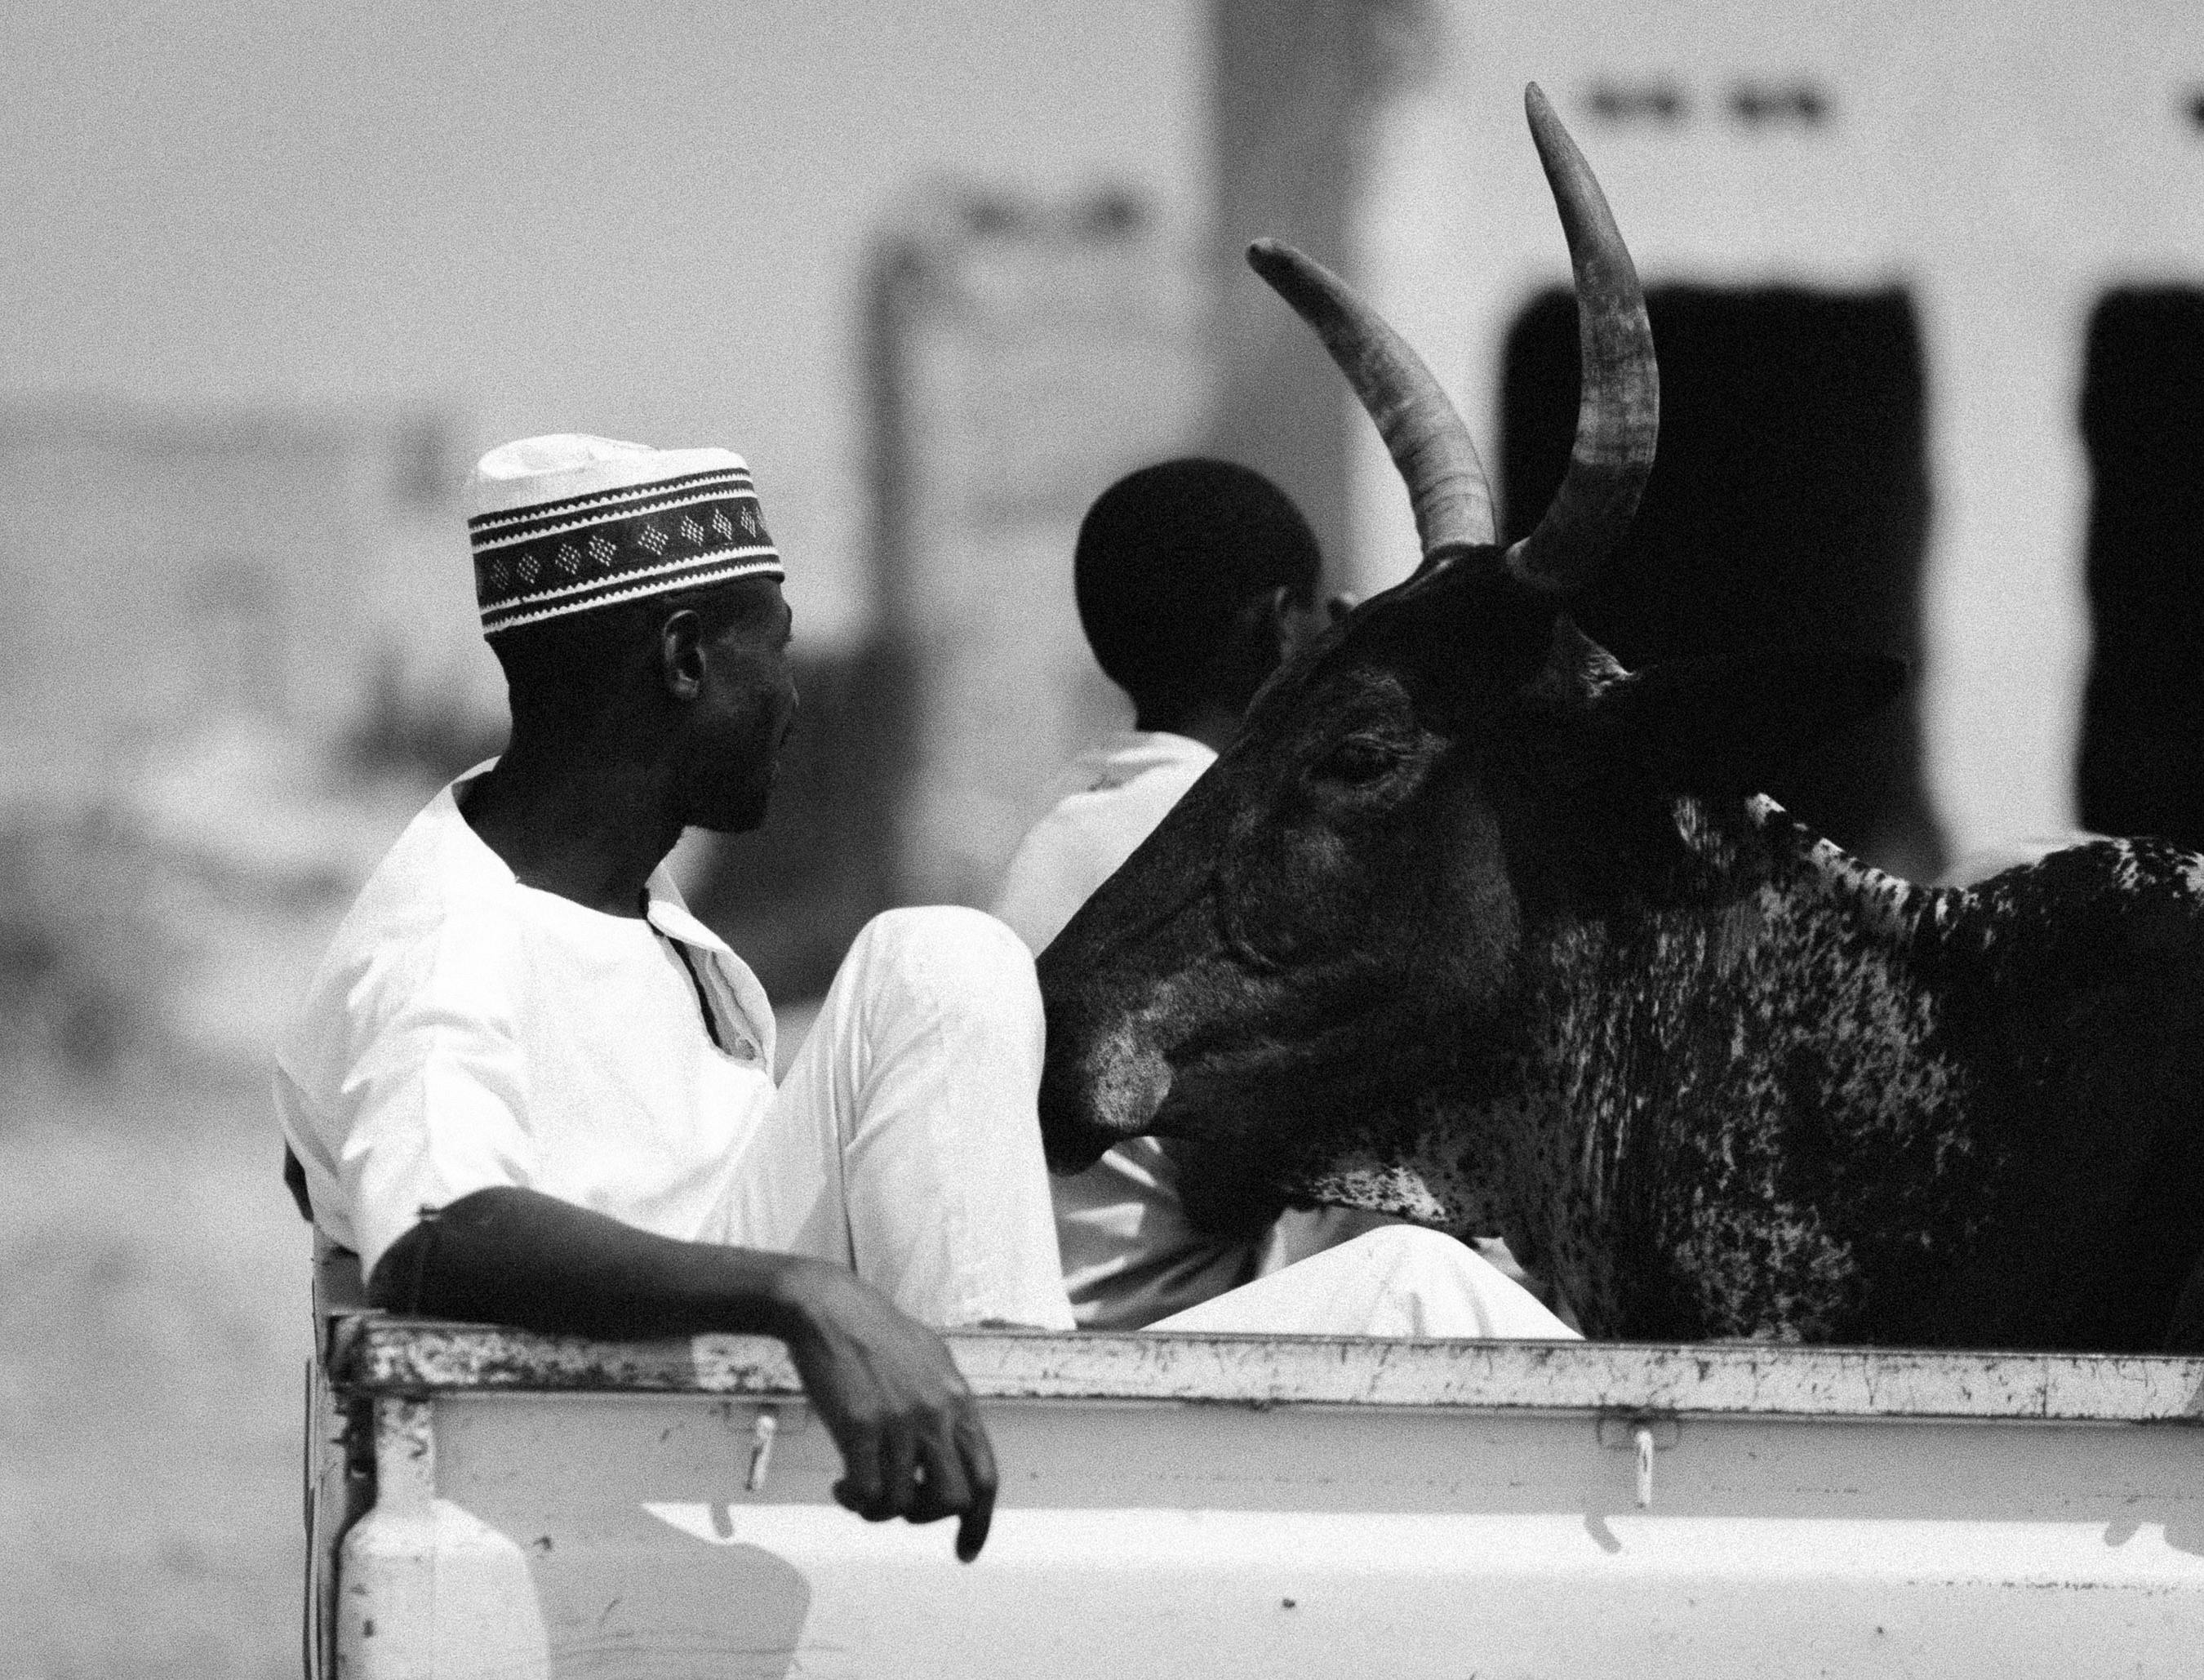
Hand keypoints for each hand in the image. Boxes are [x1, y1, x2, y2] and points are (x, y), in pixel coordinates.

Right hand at [775, 1261, 999, 1561]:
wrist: (827, 1306)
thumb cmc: (873, 1332)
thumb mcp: (930, 1360)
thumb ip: (946, 1404)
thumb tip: (952, 1449)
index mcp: (958, 1399)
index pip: (986, 1475)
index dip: (979, 1522)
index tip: (966, 1551)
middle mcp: (936, 1412)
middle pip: (953, 1499)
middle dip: (924, 1517)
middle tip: (898, 1507)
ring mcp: (900, 1420)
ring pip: (903, 1503)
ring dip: (879, 1510)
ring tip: (858, 1492)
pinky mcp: (860, 1425)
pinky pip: (868, 1493)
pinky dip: (855, 1501)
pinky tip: (841, 1486)